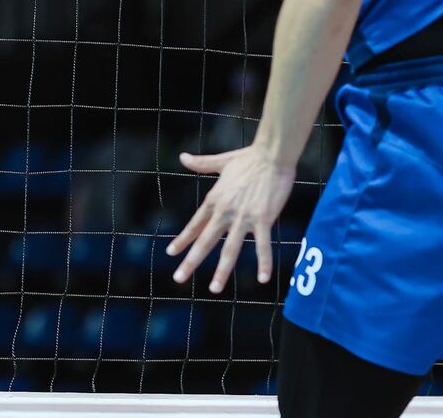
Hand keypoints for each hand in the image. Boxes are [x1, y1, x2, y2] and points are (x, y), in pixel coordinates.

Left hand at [166, 144, 293, 293]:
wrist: (272, 154)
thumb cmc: (248, 158)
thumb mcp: (221, 162)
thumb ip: (201, 164)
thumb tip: (182, 157)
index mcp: (214, 200)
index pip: (194, 225)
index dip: (182, 240)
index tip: (171, 253)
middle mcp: (225, 211)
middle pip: (205, 241)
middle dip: (191, 261)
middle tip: (178, 278)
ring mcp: (244, 217)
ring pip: (230, 249)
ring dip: (222, 270)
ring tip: (214, 289)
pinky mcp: (263, 219)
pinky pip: (263, 246)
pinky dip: (263, 263)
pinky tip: (262, 279)